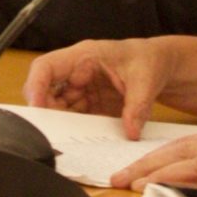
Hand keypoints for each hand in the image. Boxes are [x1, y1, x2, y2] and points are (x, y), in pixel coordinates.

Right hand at [22, 37, 175, 136]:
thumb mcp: (146, 80)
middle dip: (48, 112)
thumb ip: (137, 106)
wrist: (160, 66)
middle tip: (57, 132)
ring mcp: (82, 90)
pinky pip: (76, 119)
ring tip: (74, 139)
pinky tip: (87, 139)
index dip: (35, 86)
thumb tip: (130, 132)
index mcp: (84, 56)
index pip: (46, 67)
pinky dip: (78, 131)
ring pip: (59, 109)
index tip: (36, 108)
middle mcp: (76, 72)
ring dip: (64, 125)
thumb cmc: (149, 60)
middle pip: (47, 92)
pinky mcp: (90, 105)